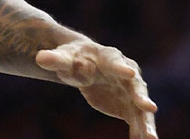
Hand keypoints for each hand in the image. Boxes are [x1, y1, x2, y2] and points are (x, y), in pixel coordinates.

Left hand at [37, 40, 158, 138]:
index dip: (121, 67)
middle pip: (136, 85)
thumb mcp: (63, 58)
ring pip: (142, 108)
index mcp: (109, 57)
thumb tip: (40, 58)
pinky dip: (141, 133)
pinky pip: (138, 121)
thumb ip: (54, 59)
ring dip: (147, 123)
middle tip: (149, 107)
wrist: (85, 66)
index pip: (115, 61)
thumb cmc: (74, 58)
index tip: (129, 73)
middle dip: (142, 97)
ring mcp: (131, 92)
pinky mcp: (130, 107)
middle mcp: (127, 74)